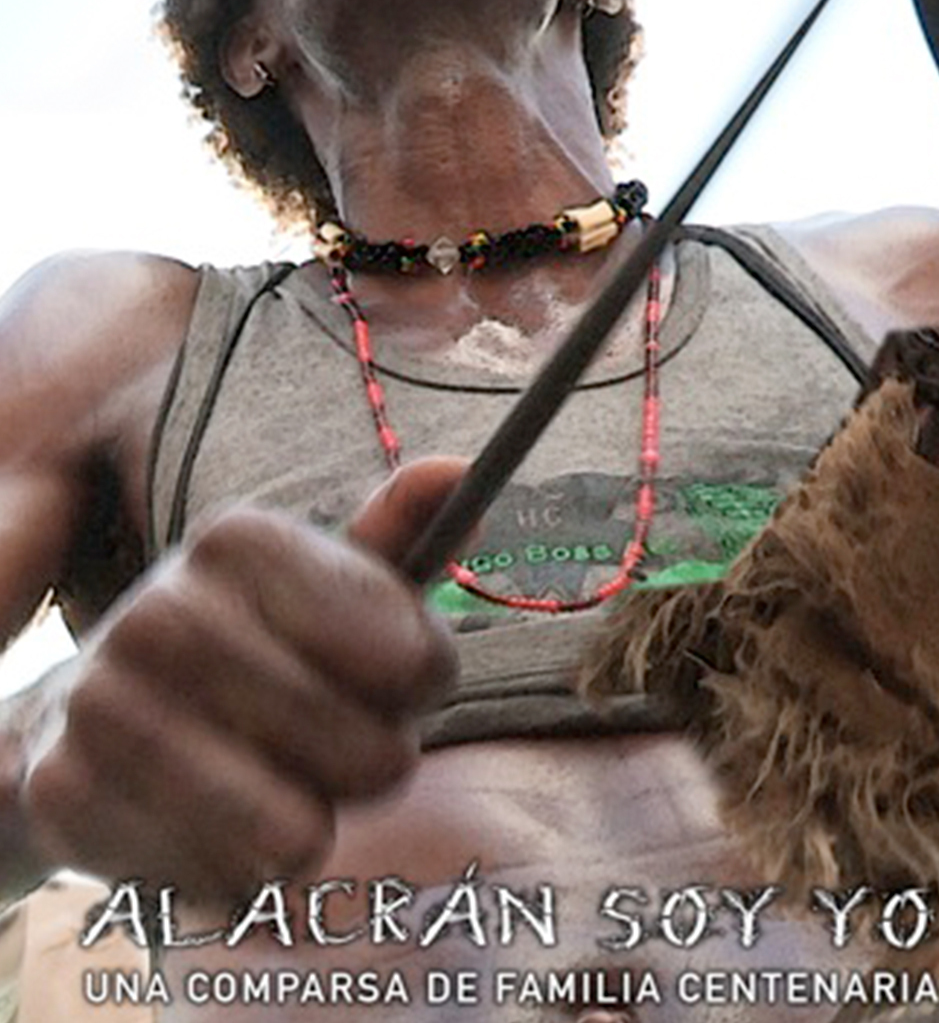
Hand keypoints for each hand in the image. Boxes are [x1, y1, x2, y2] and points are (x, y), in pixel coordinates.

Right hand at [20, 458, 463, 899]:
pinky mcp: (64, 793)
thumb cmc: (250, 648)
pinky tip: (208, 821)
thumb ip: (397, 537)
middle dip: (373, 766)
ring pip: (297, 833)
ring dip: (307, 827)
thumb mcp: (322, 586)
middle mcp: (164, 609)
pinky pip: (223, 883)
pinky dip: (237, 874)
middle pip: (369, 755)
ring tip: (275, 787)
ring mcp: (106, 701)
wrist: (91, 713)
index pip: (411, 657)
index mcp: (240, 539)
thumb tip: (456, 473)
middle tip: (334, 744)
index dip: (424, 684)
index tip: (400, 677)